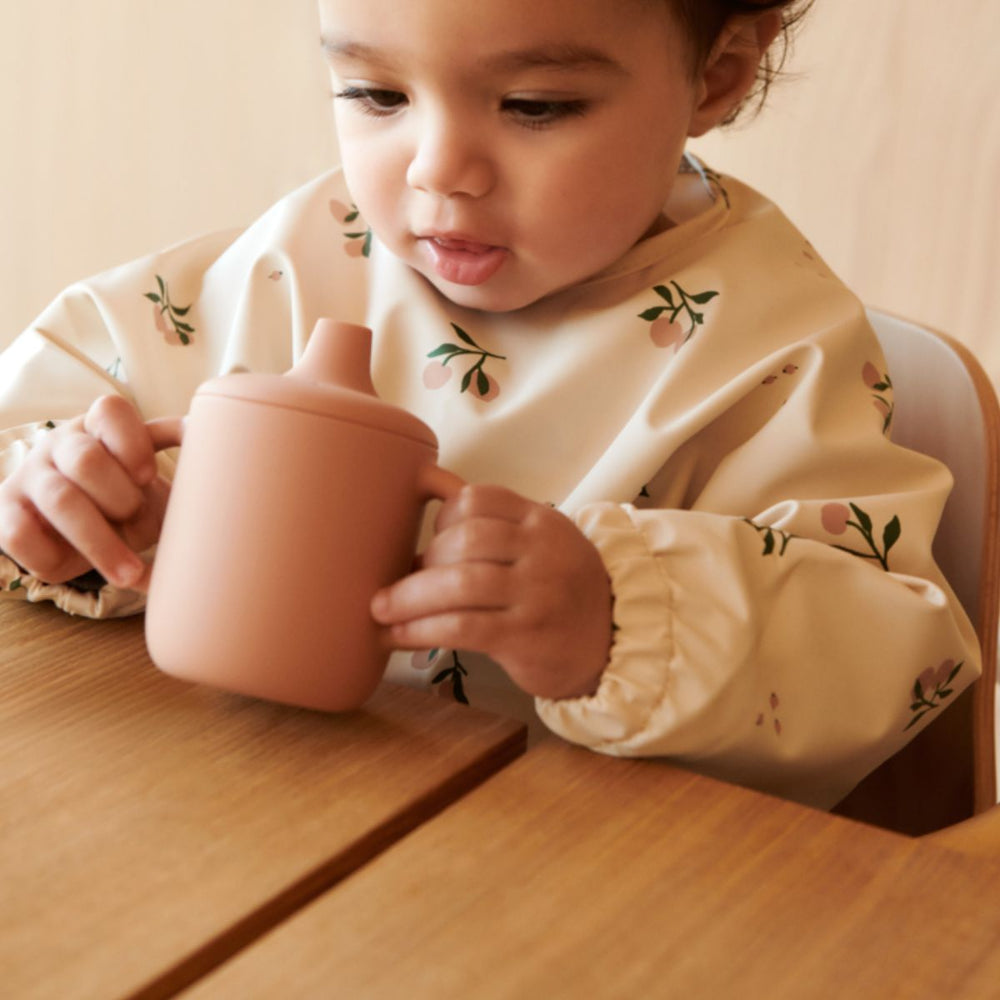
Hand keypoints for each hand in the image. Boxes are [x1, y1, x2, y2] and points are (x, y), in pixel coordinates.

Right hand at [0, 395, 169, 587]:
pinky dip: (53, 557)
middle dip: (121, 499)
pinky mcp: (6, 514)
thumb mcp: (154, 485)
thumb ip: (185, 474)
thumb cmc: (125, 499)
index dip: (132, 444)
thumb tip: (223, 472)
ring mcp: (29, 477)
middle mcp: (59, 444)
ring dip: (102, 542)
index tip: (147, 475)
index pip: (110, 411)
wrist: (78, 530)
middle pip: (86, 461)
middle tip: (136, 519)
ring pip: (60, 501)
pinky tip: (77, 566)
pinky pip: (19, 535)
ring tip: (132, 573)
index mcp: (100, 425)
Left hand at [371, 484, 612, 700]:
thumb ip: (496, 523)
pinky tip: (398, 636)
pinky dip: (421, 630)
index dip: (442, 518)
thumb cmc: (562, 591)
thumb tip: (428, 492)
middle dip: (423, 562)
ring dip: (409, 597)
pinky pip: (462, 626)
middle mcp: (542, 550)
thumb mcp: (542, 544)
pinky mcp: (526, 635)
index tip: (430, 542)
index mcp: (542, 521)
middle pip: (464, 540)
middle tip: (402, 584)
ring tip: (382, 610)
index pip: (478, 499)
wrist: (612, 644)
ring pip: (459, 584)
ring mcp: (537, 592)